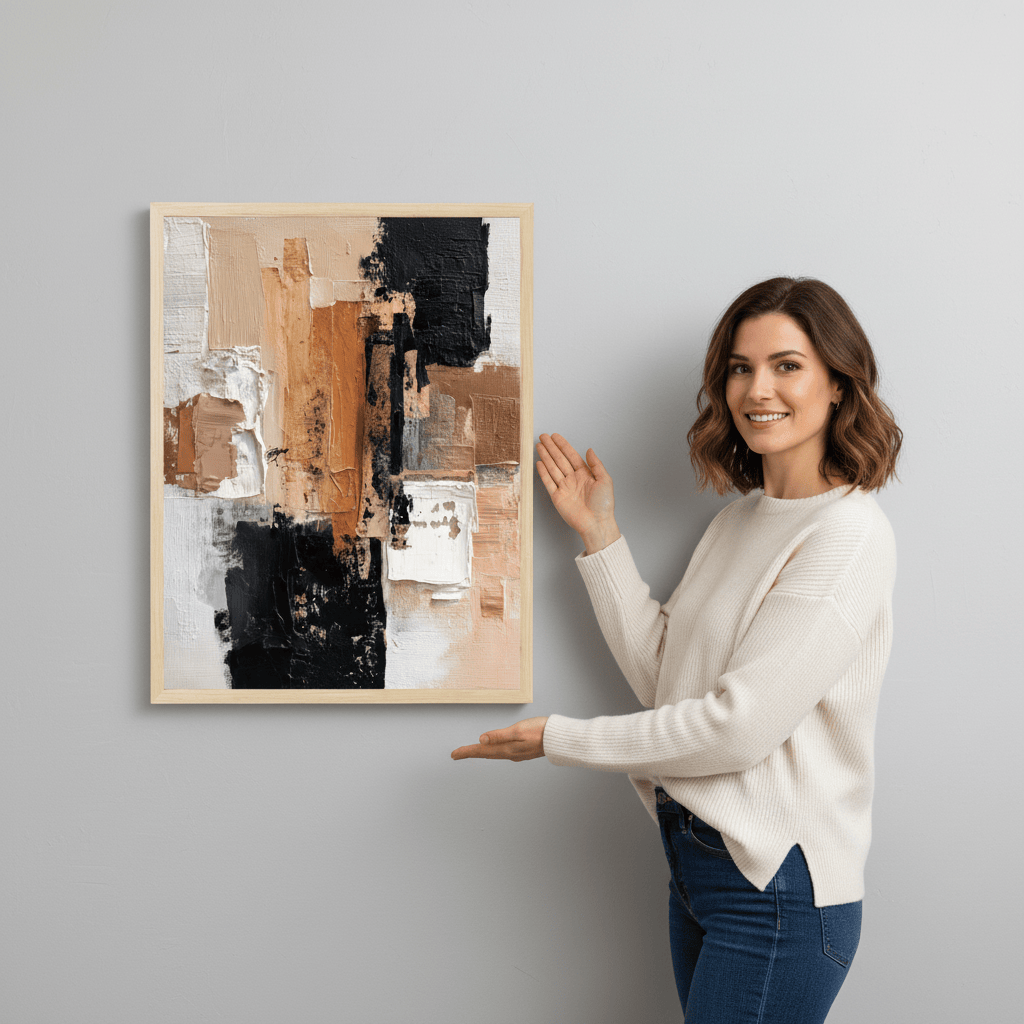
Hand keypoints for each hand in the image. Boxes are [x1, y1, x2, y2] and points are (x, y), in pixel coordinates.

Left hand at [450, 717, 548, 761]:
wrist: (559, 739)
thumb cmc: (540, 730)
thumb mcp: (518, 730)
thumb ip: (499, 735)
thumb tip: (481, 739)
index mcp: (506, 749)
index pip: (481, 751)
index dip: (466, 752)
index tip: (453, 754)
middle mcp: (509, 753)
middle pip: (485, 754)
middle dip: (470, 753)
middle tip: (456, 754)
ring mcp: (516, 754)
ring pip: (493, 754)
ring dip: (480, 753)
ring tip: (470, 752)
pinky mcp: (522, 751)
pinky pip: (501, 753)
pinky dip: (492, 751)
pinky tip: (492, 750)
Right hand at [536, 433, 619, 552]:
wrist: (597, 523)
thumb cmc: (604, 504)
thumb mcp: (605, 480)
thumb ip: (596, 464)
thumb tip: (590, 450)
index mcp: (585, 474)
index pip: (571, 456)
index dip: (563, 445)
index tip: (555, 436)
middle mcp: (573, 479)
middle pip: (559, 460)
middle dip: (551, 448)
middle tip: (543, 436)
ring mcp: (564, 487)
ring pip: (552, 468)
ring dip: (545, 457)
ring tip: (539, 446)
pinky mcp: (557, 497)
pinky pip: (548, 482)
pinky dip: (543, 473)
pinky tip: (539, 463)